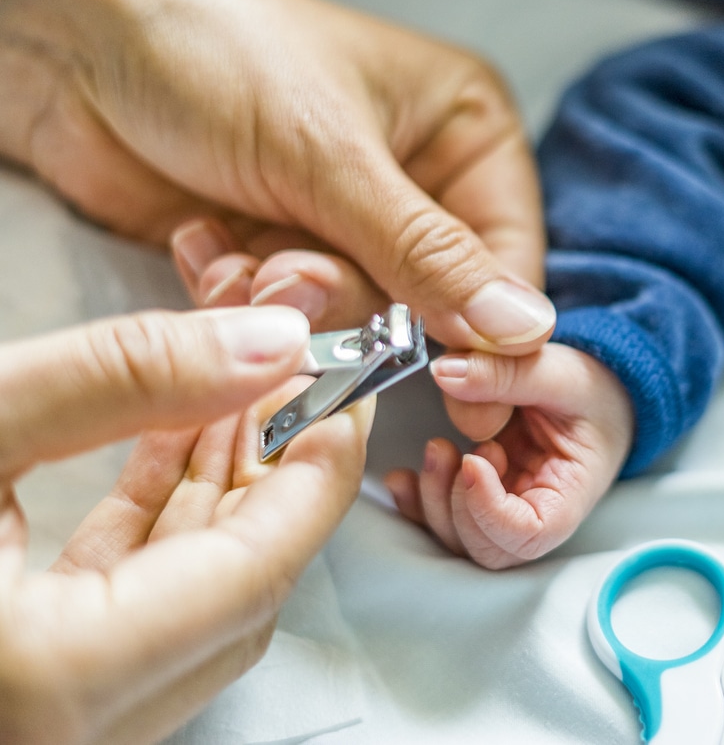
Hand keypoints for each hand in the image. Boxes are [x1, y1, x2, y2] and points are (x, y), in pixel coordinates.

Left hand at [0, 0, 551, 352]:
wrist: (71, 40)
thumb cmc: (218, 49)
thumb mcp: (334, 155)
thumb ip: (427, 254)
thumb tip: (523, 327)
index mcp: (461, 130)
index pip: (508, 251)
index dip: (489, 322)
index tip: (471, 388)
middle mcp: (411, 178)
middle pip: (428, 296)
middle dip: (355, 299)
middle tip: (299, 280)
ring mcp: (340, 216)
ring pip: (352, 311)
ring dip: (289, 295)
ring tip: (244, 254)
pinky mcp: (276, 244)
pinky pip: (287, 311)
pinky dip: (242, 290)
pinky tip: (206, 241)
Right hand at [0, 307, 372, 744]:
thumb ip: (120, 380)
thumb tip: (270, 344)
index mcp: (63, 679)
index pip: (257, 572)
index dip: (320, 475)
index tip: (354, 397)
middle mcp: (76, 724)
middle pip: (240, 588)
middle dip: (278, 473)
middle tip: (304, 381)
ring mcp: (60, 713)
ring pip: (191, 597)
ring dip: (223, 490)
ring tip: (242, 393)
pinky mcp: (41, 682)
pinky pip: (134, 604)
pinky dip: (164, 522)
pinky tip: (175, 443)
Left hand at [385, 344, 632, 568]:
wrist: (594, 393)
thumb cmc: (590, 392)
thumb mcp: (560, 373)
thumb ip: (506, 373)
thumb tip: (446, 371)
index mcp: (569, 495)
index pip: (529, 535)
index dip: (490, 510)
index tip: (474, 460)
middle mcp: (534, 513)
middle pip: (486, 547)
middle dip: (457, 505)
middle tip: (455, 451)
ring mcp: (503, 510)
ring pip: (457, 538)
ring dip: (433, 499)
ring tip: (438, 448)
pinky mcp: (478, 498)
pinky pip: (438, 518)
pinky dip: (415, 502)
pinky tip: (404, 476)